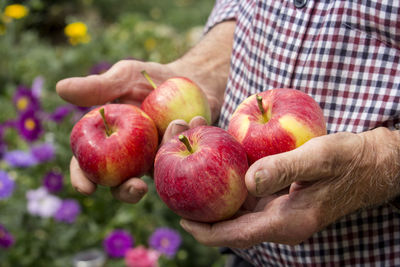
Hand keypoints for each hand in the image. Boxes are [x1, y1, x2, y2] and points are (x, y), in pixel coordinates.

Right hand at [57, 59, 212, 202]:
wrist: (191, 80)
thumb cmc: (151, 79)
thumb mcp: (125, 77)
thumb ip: (99, 86)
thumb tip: (60, 88)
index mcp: (108, 139)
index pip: (87, 163)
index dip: (82, 178)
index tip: (86, 188)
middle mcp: (130, 156)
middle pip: (120, 183)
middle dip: (126, 191)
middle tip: (137, 187)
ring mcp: (156, 160)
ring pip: (152, 179)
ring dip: (162, 165)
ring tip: (177, 132)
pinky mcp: (180, 158)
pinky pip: (183, 161)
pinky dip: (189, 141)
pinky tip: (196, 120)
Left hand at [180, 127, 399, 247]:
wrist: (371, 164)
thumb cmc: (348, 160)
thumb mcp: (319, 158)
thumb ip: (284, 168)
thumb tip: (248, 179)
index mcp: (289, 222)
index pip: (238, 235)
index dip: (207, 230)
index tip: (182, 218)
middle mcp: (281, 221)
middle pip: (233, 223)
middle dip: (205, 208)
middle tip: (179, 187)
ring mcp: (281, 212)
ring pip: (239, 209)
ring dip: (216, 192)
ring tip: (194, 171)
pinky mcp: (282, 199)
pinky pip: (250, 197)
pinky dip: (232, 183)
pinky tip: (220, 165)